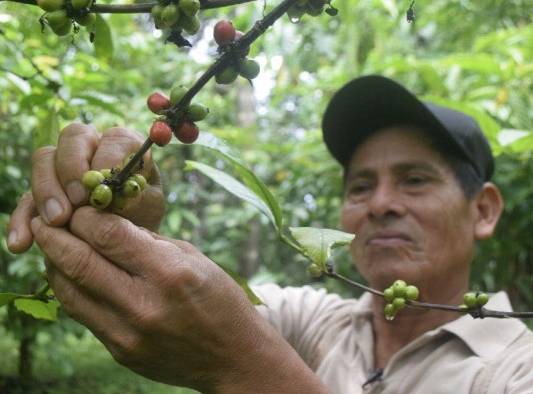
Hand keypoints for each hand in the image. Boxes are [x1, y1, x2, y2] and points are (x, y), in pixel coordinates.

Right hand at [6, 123, 164, 253]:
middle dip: (71, 168)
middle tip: (77, 201)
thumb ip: (135, 198)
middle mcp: (93, 147)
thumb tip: (110, 195)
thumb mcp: (148, 209)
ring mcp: (64, 166)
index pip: (116, 137)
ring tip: (57, 222)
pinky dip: (22, 220)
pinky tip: (23, 243)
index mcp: (125, 146)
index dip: (108, 157)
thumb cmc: (144, 218)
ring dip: (47, 190)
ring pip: (44, 158)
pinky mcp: (44, 191)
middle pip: (74, 137)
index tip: (103, 185)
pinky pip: (26, 198)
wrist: (125, 245)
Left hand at [30, 207, 327, 391]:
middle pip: (78, 261)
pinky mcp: (119, 351)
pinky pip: (82, 314)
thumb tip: (107, 222)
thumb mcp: (192, 257)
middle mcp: (143, 305)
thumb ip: (147, 241)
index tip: (78, 206)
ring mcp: (127, 333)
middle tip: (43, 219)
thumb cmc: (218, 299)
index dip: (85, 215)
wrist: (232, 356)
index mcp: (169, 273)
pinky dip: (70, 288)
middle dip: (54, 234)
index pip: (108, 234)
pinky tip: (70, 273)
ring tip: (51, 243)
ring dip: (53, 262)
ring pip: (69, 290)